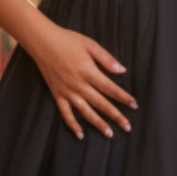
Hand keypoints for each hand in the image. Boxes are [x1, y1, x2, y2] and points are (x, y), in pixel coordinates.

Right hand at [28, 23, 136, 138]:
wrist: (42, 42)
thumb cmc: (67, 40)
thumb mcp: (90, 44)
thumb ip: (106, 59)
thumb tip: (122, 70)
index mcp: (88, 71)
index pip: (110, 88)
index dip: (123, 97)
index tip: (134, 105)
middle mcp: (79, 85)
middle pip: (101, 104)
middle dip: (116, 116)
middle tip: (127, 127)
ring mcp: (67, 91)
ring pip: (86, 112)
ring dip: (98, 124)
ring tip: (109, 134)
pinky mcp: (57, 94)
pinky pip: (66, 113)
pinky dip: (72, 125)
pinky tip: (80, 135)